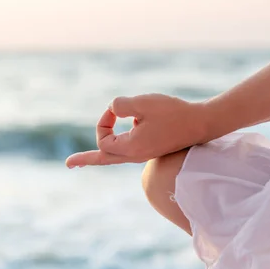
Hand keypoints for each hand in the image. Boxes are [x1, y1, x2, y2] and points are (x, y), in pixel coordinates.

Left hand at [65, 93, 208, 165]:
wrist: (201, 124)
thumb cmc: (174, 114)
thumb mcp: (143, 103)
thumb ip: (120, 104)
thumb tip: (113, 109)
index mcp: (131, 148)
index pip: (102, 140)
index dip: (103, 122)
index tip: (117, 110)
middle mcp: (135, 155)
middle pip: (104, 159)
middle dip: (85, 160)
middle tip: (68, 164)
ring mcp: (144, 153)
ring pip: (114, 157)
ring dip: (98, 156)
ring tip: (82, 162)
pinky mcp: (152, 147)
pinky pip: (126, 152)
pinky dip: (114, 149)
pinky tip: (112, 148)